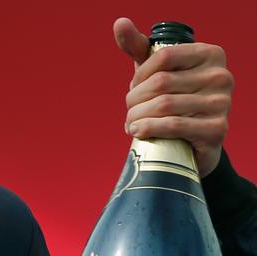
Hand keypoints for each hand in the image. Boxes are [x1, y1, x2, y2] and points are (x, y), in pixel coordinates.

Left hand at [113, 17, 233, 176]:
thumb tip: (120, 24)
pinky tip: (138, 133)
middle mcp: (220, 75)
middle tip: (130, 111)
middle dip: (136, 99)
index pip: (163, 56)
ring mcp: (222, 103)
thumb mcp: (160, 72)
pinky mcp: (216, 129)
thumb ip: (140, 48)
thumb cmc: (176, 101)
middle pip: (161, 83)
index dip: (140, 75)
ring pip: (165, 105)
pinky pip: (174, 126)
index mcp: (210, 54)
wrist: (196, 144)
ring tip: (131, 124)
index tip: (133, 89)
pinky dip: (150, 129)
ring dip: (138, 117)